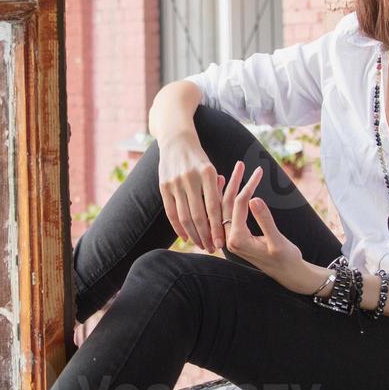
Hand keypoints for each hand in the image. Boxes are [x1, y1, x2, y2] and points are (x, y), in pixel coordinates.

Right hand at [158, 132, 225, 251]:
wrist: (177, 140)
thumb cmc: (199, 159)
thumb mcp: (212, 169)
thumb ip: (217, 191)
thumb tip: (225, 220)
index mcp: (208, 173)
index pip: (213, 208)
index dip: (217, 228)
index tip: (222, 243)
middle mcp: (190, 178)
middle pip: (199, 215)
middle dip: (206, 235)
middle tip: (212, 249)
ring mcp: (175, 182)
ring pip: (184, 216)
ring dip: (193, 235)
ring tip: (200, 245)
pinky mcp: (163, 186)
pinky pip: (170, 212)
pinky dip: (178, 227)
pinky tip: (185, 237)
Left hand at [218, 160, 306, 288]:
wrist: (289, 275)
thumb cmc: (286, 259)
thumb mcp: (277, 240)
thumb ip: (265, 221)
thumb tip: (254, 199)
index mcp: (238, 239)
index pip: (238, 206)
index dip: (248, 186)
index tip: (259, 171)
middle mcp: (230, 239)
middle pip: (226, 205)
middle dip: (233, 183)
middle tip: (240, 164)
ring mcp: (231, 239)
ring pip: (225, 210)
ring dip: (227, 191)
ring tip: (227, 172)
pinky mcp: (236, 238)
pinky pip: (228, 216)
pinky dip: (228, 201)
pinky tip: (227, 190)